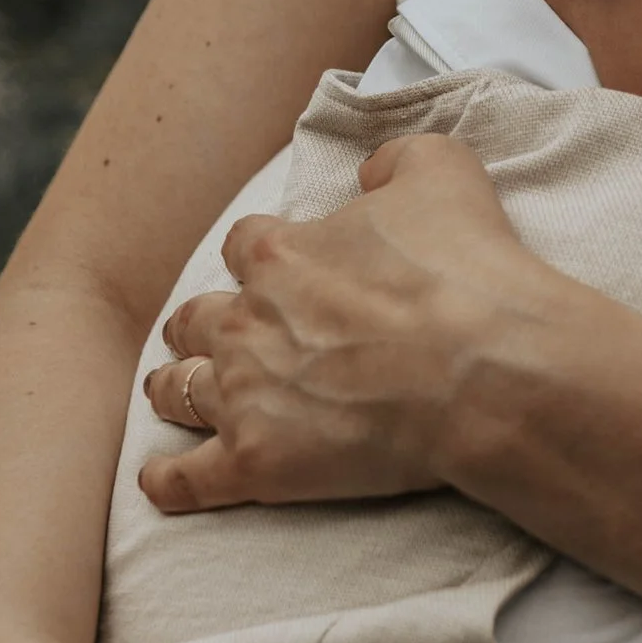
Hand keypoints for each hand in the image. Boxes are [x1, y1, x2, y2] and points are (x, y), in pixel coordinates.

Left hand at [137, 133, 554, 516]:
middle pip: (197, 318)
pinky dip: (169, 481)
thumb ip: (395, 160)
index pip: (243, 245)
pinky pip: (190, 478)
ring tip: (170, 393)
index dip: (255, 257)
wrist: (484, 372)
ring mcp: (244, 395)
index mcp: (278, 252)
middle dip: (200, 324)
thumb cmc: (466, 272)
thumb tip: (371, 173)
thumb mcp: (442, 172)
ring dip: (174, 388)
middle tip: (207, 334)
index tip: (265, 267)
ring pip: (181, 390)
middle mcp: (246, 321)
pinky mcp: (255, 462)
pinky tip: (157, 482)